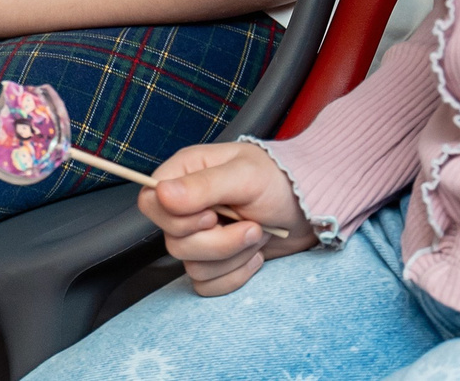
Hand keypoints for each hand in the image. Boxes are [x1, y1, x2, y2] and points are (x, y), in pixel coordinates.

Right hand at [135, 142, 314, 295]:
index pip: (150, 202)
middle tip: (249, 224)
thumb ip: (203, 186)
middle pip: (173, 241)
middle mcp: (187, 206)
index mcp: (186, 174)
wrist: (309, 209)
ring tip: (257, 234)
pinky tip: (255, 256)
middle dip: (218, 242)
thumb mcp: (245, 176)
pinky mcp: (215, 262)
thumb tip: (162, 193)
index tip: (211, 215)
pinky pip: (207, 284)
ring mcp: (200, 236)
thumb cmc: (279, 180)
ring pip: (191, 266)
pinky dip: (235, 276)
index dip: (176, 218)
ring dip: (232, 256)